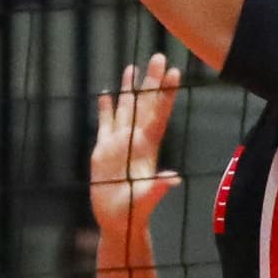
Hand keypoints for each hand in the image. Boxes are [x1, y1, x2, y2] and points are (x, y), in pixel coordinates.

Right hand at [89, 56, 183, 237]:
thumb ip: (157, 189)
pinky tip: (106, 92)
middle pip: (145, 104)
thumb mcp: (145, 201)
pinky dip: (106, 107)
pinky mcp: (104, 149)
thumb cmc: (133, 213)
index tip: (174, 73)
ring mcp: (120, 143)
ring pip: (126, 108)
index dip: (166, 94)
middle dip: (151, 81)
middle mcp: (135, 140)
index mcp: (147, 147)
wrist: (117, 221)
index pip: (158, 114)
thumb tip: (173, 179)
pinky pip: (105, 122)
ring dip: (130, 88)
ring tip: (133, 67)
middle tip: (158, 56)